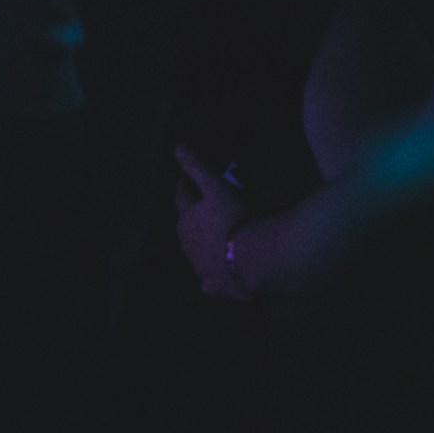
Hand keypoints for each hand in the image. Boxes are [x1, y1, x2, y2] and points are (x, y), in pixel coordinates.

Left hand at [173, 145, 251, 300]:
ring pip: (194, 252)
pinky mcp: (214, 286)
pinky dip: (211, 275)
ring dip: (200, 243)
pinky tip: (216, 276)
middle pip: (184, 225)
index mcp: (186, 218)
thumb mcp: (217, 187)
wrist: (256, 260)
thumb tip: (177, 147)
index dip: (185, 185)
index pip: (181, 196)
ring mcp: (199, 266)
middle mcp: (187, 243)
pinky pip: (209, 280)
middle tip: (201, 208)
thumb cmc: (238, 217)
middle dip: (190, 215)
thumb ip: (197, 167)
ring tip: (213, 238)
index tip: (187, 178)